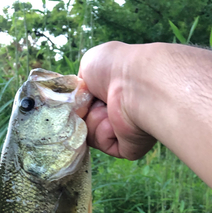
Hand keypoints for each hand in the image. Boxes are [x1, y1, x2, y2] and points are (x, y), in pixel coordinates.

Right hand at [79, 41, 155, 159]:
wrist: (135, 83)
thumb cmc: (114, 67)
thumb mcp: (88, 64)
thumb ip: (80, 84)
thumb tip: (77, 101)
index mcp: (112, 93)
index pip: (86, 106)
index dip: (77, 103)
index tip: (76, 97)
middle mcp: (120, 112)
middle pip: (85, 122)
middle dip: (81, 113)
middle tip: (90, 102)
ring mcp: (125, 131)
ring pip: (91, 134)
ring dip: (93, 120)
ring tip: (107, 108)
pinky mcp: (129, 147)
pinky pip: (103, 144)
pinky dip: (103, 132)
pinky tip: (114, 121)